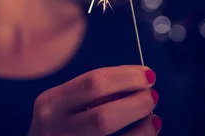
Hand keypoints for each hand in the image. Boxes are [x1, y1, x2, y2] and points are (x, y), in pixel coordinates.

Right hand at [28, 65, 160, 134]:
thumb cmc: (61, 125)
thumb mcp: (65, 104)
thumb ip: (94, 92)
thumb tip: (136, 80)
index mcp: (50, 104)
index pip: (93, 83)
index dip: (126, 77)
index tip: (148, 74)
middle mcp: (55, 130)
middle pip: (104, 116)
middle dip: (135, 103)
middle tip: (152, 95)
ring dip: (142, 128)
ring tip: (153, 116)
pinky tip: (149, 131)